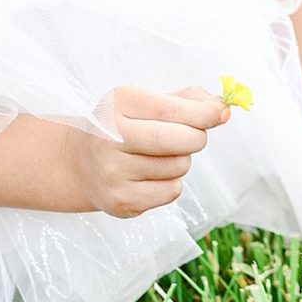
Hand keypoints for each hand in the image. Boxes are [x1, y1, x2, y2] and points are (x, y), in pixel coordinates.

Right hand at [63, 84, 231, 218]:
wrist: (80, 164)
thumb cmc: (121, 127)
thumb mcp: (144, 103)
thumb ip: (184, 101)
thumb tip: (222, 109)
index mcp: (117, 104)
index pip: (171, 109)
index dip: (203, 113)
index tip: (220, 113)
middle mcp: (110, 136)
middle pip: (180, 140)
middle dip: (196, 137)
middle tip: (191, 136)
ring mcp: (113, 172)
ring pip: (179, 166)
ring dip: (180, 160)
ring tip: (159, 156)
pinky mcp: (121, 201)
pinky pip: (171, 191)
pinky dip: (171, 183)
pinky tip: (151, 175)